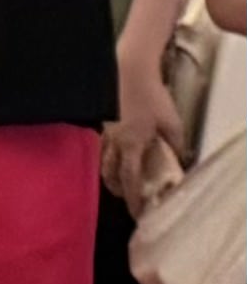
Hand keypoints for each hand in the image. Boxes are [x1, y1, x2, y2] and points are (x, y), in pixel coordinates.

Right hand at [111, 55, 186, 208]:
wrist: (129, 71)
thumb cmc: (151, 96)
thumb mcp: (172, 122)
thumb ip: (176, 144)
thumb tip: (181, 159)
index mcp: (131, 145)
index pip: (130, 179)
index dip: (133, 198)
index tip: (136, 212)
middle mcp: (115, 143)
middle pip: (110, 174)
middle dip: (117, 189)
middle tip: (127, 198)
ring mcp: (106, 132)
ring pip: (103, 161)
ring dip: (110, 175)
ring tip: (118, 182)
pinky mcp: (103, 122)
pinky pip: (102, 147)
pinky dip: (107, 157)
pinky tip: (115, 155)